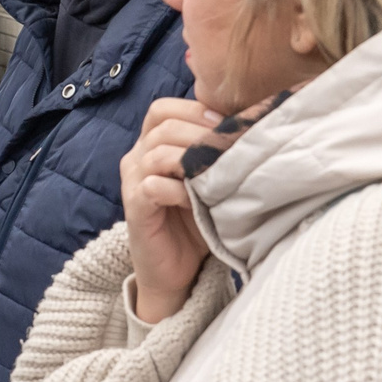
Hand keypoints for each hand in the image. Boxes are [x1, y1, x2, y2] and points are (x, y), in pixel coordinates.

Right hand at [118, 98, 237, 322]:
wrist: (176, 272)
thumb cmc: (197, 221)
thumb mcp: (209, 180)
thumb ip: (214, 154)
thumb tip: (249, 125)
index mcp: (150, 145)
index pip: (162, 109)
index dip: (194, 109)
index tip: (227, 124)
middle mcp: (136, 158)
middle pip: (162, 124)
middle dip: (200, 131)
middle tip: (229, 146)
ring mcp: (132, 182)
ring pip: (157, 151)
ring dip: (192, 157)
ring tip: (218, 171)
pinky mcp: (135, 207)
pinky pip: (153, 186)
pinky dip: (180, 189)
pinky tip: (199, 200)